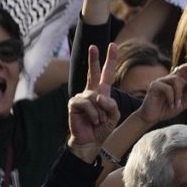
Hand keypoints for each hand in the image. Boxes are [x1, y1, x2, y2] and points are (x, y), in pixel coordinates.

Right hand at [67, 44, 120, 160]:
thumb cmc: (102, 127)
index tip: (112, 45)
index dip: (110, 59)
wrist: (91, 141)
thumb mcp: (113, 114)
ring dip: (100, 111)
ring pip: (95, 96)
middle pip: (93, 72)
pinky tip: (92, 121)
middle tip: (93, 46)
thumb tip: (99, 96)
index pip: (106, 73)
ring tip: (98, 120)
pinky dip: (93, 114)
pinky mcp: (73, 104)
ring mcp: (81, 97)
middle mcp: (91, 92)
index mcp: (102, 92)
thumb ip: (111, 103)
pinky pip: (87, 104)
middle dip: (93, 59)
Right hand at [134, 58, 186, 126]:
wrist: (152, 118)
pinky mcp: (155, 85)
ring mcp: (162, 80)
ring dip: (179, 94)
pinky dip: (172, 98)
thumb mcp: (182, 104)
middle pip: (183, 68)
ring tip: (178, 105)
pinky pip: (167, 88)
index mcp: (179, 83)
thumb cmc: (167, 110)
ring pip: (176, 81)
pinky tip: (171, 105)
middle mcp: (171, 79)